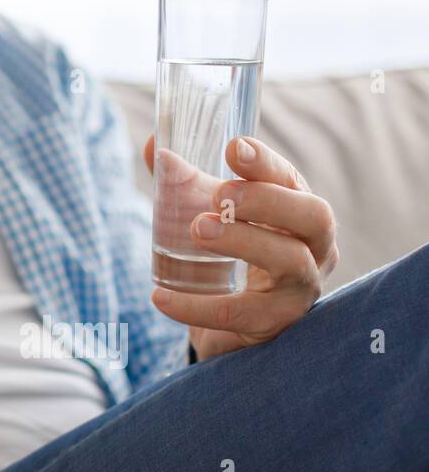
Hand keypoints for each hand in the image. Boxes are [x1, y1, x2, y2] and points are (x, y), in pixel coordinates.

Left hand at [143, 134, 339, 360]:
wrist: (229, 323)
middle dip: (268, 200)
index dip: (267, 163)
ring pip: (290, 261)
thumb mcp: (209, 213)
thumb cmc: (228, 253)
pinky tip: (160, 297)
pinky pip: (240, 313)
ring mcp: (299, 288)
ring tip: (197, 228)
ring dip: (243, 240)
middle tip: (221, 195)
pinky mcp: (274, 323)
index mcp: (296, 210)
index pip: (292, 180)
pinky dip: (197, 306)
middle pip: (314, 217)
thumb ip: (182, 182)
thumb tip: (157, 147)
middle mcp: (313, 247)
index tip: (234, 148)